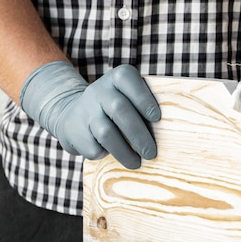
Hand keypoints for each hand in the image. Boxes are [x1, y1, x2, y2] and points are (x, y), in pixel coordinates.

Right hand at [20, 62, 160, 168]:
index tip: (157, 118)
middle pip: (119, 109)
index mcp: (116, 78)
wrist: (72, 114)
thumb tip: (168, 133)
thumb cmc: (115, 109)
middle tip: (151, 153)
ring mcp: (85, 111)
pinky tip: (113, 156)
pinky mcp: (76, 132)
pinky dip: (106, 155)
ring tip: (137, 163)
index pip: (127, 79)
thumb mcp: (126, 97)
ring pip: (106, 132)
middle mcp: (98, 91)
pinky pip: (94, 148)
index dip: (143, 98)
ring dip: (124, 151)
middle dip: (138, 134)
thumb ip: (144, 108)